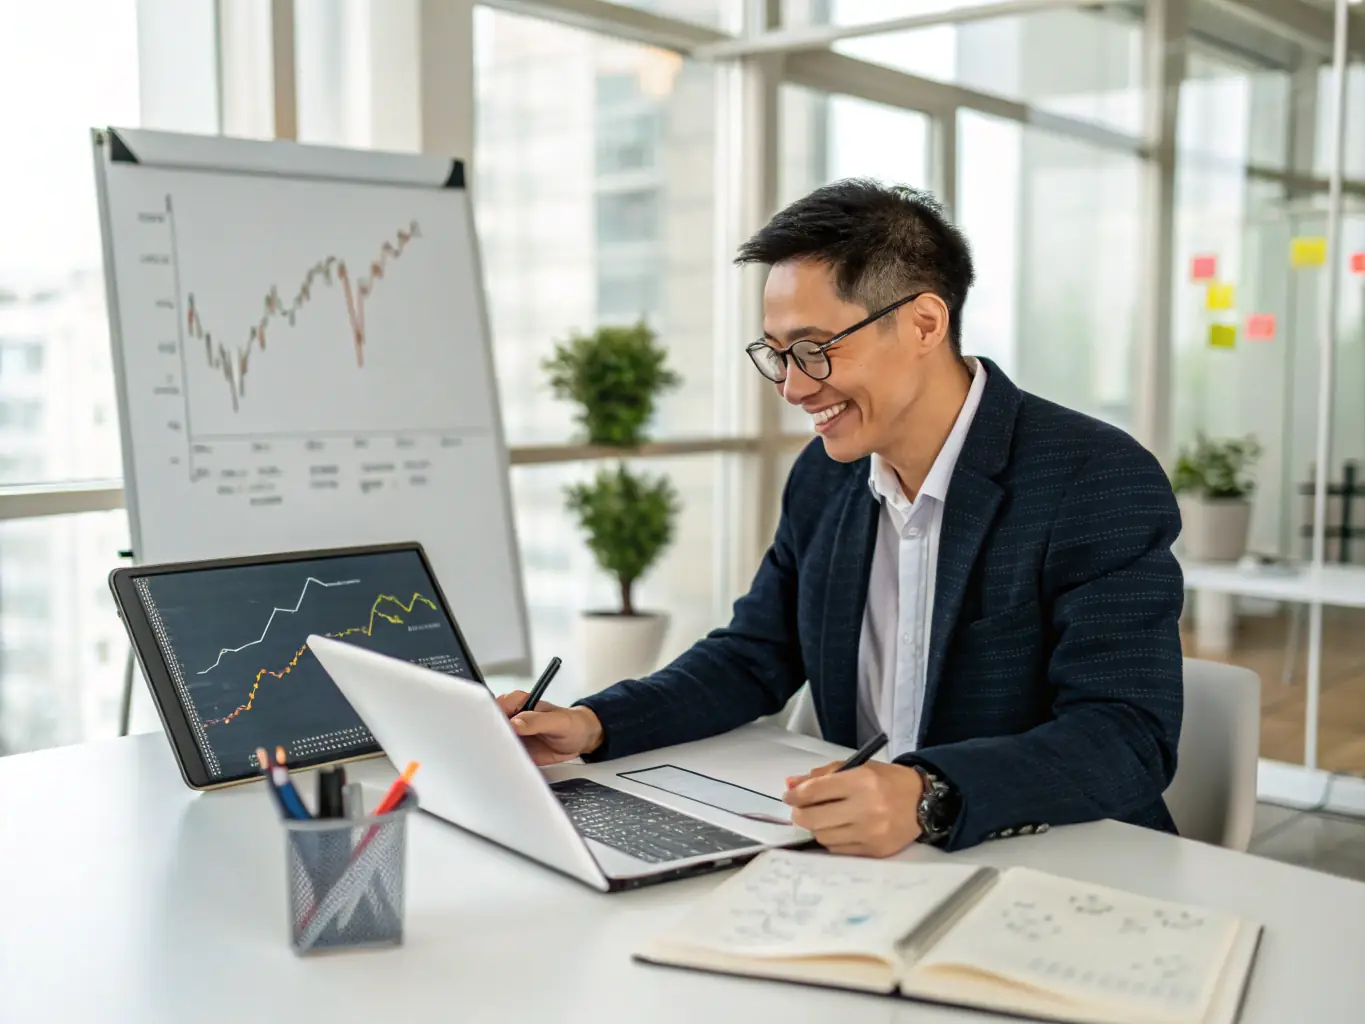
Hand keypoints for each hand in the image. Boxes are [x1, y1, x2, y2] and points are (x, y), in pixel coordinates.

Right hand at [495, 690, 603, 765]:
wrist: (581, 739)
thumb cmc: (571, 723)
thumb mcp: (558, 721)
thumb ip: (536, 721)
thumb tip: (515, 722)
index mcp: (519, 703)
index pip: (496, 707)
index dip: (490, 719)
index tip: (494, 731)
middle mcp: (512, 718)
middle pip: (490, 726)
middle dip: (488, 737)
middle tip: (495, 748)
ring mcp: (512, 735)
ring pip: (494, 742)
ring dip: (494, 751)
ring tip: (499, 758)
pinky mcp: (516, 750)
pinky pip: (503, 756)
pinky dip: (502, 761)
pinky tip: (504, 767)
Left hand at [782, 760, 923, 856]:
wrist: (923, 802)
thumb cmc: (887, 781)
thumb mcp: (857, 768)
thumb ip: (822, 776)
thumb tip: (791, 785)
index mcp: (861, 781)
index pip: (815, 791)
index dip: (795, 794)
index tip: (789, 796)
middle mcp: (866, 808)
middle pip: (813, 819)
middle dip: (799, 814)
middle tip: (800, 810)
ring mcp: (870, 833)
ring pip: (823, 837)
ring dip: (816, 827)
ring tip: (823, 818)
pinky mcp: (874, 852)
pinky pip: (838, 850)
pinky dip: (832, 839)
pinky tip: (838, 829)